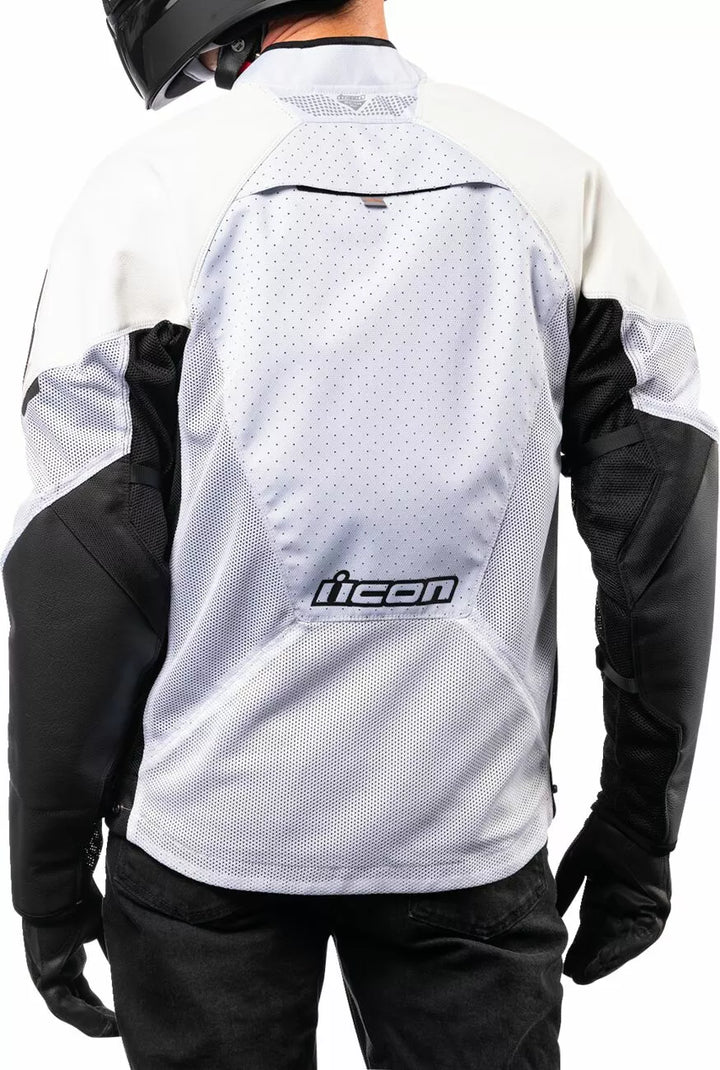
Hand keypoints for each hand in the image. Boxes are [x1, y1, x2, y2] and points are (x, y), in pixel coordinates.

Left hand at [22, 878, 118, 1036]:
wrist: (60, 886)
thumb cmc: (78, 896)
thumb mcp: (101, 926)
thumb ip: (112, 948)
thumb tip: (132, 964)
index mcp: (65, 957)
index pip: (82, 991)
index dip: (102, 1005)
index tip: (123, 1014)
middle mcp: (54, 970)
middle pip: (78, 1004)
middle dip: (101, 1017)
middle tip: (124, 1028)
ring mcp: (46, 974)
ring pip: (70, 1010)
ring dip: (95, 1022)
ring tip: (118, 1031)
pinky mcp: (44, 976)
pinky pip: (64, 1006)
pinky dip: (85, 1017)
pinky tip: (105, 1023)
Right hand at [555, 812, 671, 983]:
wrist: (627, 818)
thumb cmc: (601, 835)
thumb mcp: (575, 867)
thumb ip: (565, 893)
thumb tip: (551, 916)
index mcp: (605, 894)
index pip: (592, 928)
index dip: (580, 946)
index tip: (566, 964)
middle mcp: (623, 904)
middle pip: (606, 939)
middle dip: (591, 958)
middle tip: (574, 975)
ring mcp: (641, 906)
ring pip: (623, 941)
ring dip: (606, 959)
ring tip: (587, 973)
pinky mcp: (657, 907)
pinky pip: (641, 934)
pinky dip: (624, 948)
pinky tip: (605, 959)